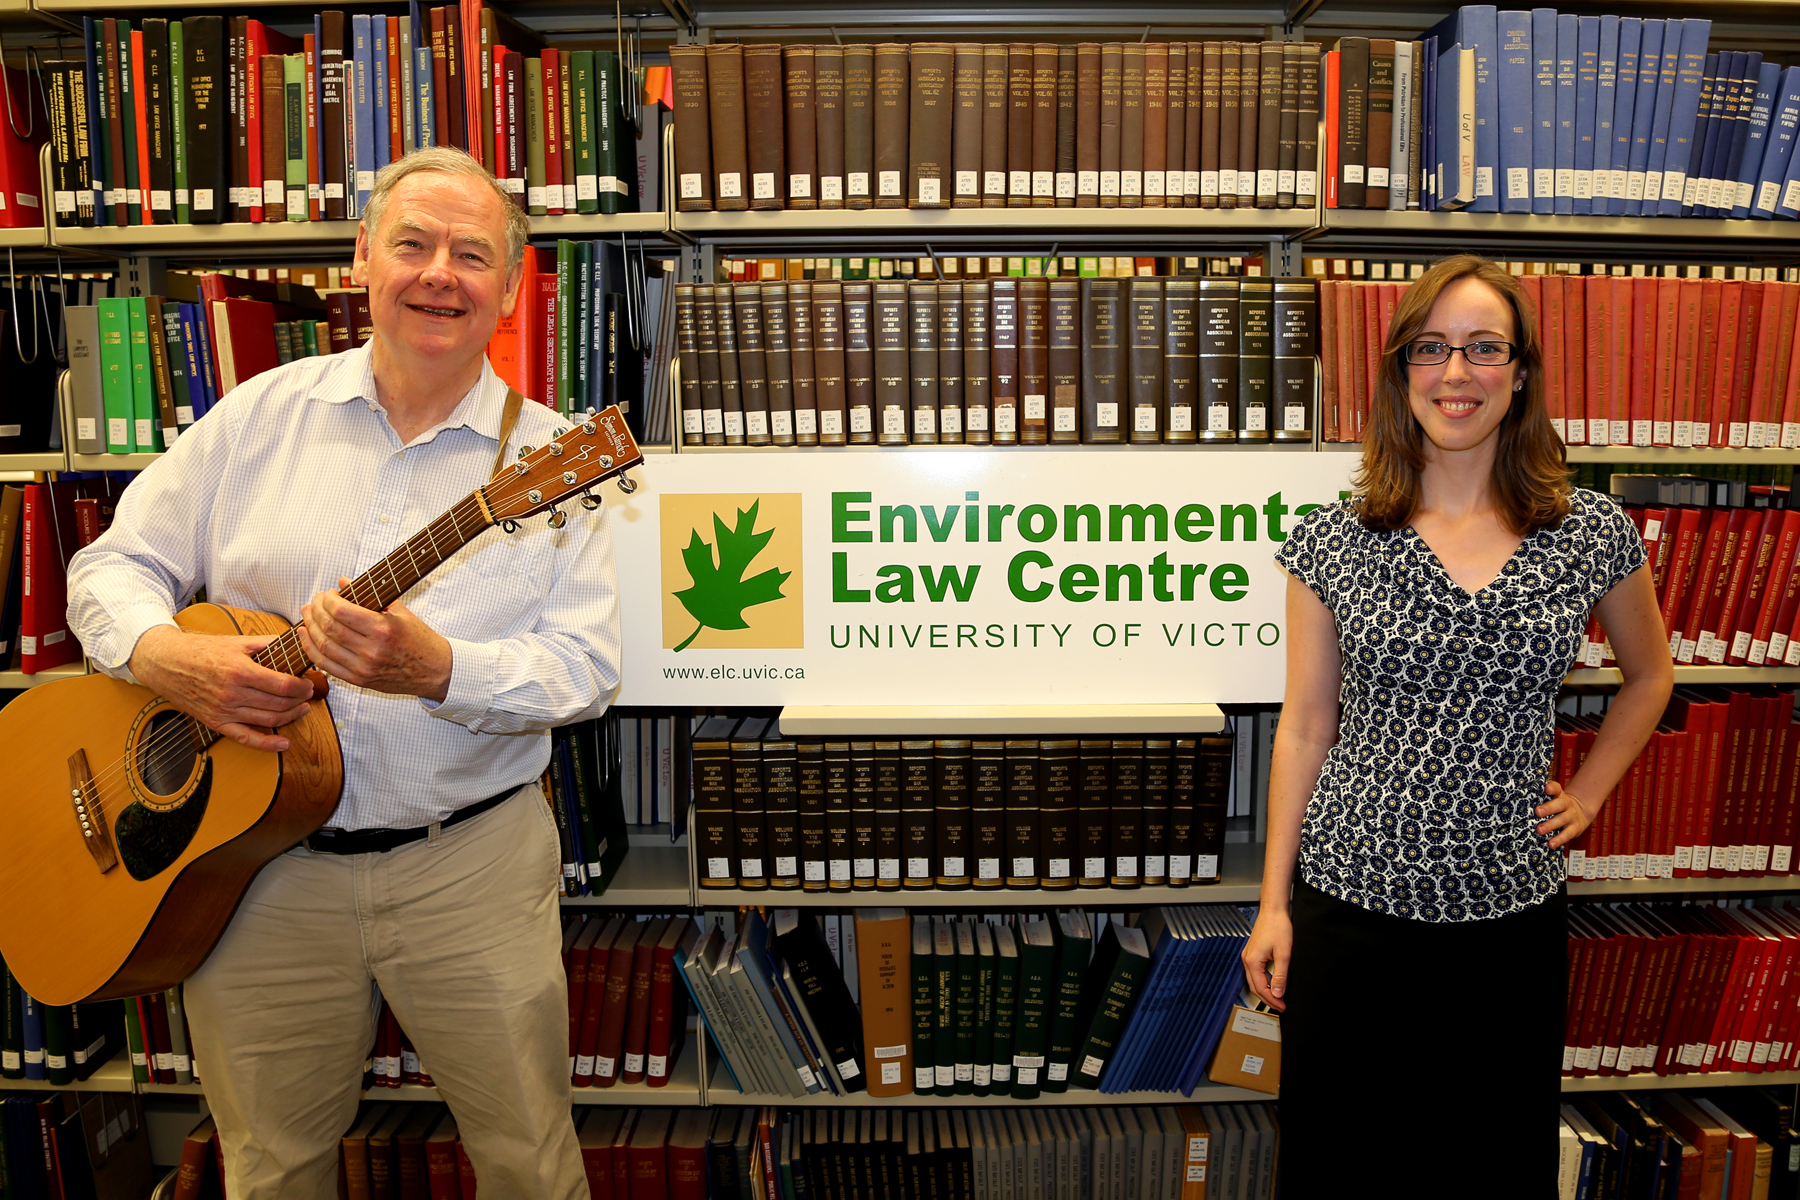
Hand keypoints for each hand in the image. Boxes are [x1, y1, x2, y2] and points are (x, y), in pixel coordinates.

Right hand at [129, 624, 315, 752]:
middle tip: (308, 694)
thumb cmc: (200, 650)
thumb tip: (294, 642)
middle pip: (279, 703)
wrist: (166, 663)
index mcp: (240, 671)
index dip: (302, 687)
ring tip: (301, 709)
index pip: (283, 685)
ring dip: (291, 717)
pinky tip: (283, 744)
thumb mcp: (236, 641)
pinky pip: (245, 738)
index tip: (308, 683)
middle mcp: (233, 694)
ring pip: (268, 720)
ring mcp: (224, 711)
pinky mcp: (216, 722)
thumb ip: (266, 643)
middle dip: (300, 700)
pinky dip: (267, 745)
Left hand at [299, 577, 452, 702]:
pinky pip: (326, 665)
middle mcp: (371, 650)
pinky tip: (307, 637)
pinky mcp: (359, 680)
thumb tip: (342, 581)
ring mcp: (363, 668)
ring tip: (307, 616)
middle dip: (316, 611)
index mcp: (383, 629)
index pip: (342, 612)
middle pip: (329, 628)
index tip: (326, 593)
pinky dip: (312, 650)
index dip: (327, 600)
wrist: (434, 670)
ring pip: (323, 647)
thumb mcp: (400, 612)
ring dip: (310, 629)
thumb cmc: (419, 639)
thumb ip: (370, 595)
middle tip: (314, 602)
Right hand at [1240, 907, 1291, 1012]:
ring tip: (1278, 998)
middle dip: (1268, 999)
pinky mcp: (1252, 953)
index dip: (1272, 1000)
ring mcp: (1248, 956)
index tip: (1283, 1006)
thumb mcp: (1283, 954)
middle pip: (1254, 987)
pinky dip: (1264, 981)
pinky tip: (1273, 983)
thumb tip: (1278, 994)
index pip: (1261, 989)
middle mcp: (1246, 959)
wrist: (1273, 911)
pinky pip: (1255, 973)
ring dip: (1265, 991)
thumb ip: (1280, 976)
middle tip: (1280, 1006)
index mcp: (1252, 961)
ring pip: (1254, 980)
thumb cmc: (1277, 927)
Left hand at [1536, 780, 1595, 848]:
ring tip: (1539, 830)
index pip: (1557, 789)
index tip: (1547, 788)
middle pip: (1559, 805)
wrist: (1581, 812)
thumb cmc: (1559, 805)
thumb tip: (1520, 798)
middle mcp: (1567, 804)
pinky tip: (1551, 844)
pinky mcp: (1575, 829)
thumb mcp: (1555, 798)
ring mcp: (1572, 817)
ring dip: (1550, 826)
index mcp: (1560, 795)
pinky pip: (1567, 834)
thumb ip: (1541, 797)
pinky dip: (1559, 840)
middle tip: (1537, 812)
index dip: (1552, 788)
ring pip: (1562, 820)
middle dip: (1548, 808)